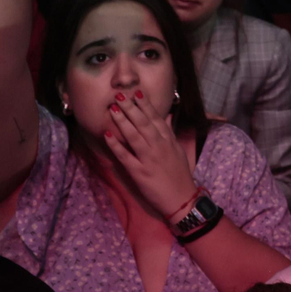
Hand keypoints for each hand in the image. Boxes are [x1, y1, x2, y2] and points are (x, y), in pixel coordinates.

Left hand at [103, 87, 198, 220]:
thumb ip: (170, 132)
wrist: (183, 199)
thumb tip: (166, 115)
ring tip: (113, 109)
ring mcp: (149, 159)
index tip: (136, 92)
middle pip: (143, 123)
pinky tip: (107, 135)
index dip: (145, 105)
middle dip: (131, 108)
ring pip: (134, 136)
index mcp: (168, 140)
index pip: (156, 118)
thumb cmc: (180, 175)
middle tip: (120, 96)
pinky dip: (116, 145)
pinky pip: (125, 157)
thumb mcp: (178, 150)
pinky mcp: (140, 173)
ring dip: (123, 122)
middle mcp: (159, 146)